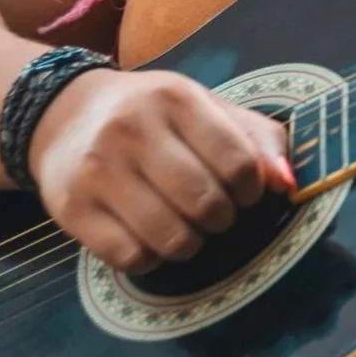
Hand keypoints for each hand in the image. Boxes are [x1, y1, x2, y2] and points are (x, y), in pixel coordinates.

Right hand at [29, 69, 294, 273]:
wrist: (66, 114)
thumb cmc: (156, 115)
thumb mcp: (208, 109)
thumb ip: (258, 140)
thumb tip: (289, 184)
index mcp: (176, 98)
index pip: (238, 161)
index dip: (253, 188)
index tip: (246, 191)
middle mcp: (132, 130)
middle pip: (206, 203)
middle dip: (224, 218)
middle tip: (216, 212)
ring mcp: (98, 171)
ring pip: (170, 237)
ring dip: (191, 243)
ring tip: (187, 225)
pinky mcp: (72, 210)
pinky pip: (131, 257)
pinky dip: (152, 258)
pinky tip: (150, 236)